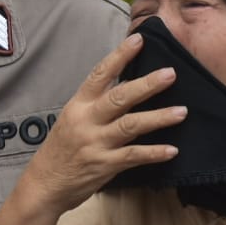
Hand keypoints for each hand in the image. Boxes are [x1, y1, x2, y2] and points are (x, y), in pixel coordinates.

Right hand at [18, 32, 182, 216]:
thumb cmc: (61, 150)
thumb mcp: (72, 120)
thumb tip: (127, 86)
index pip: (100, 74)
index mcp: (78, 105)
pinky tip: (172, 150)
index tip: (139, 39)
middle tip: (170, 73)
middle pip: (120, 97)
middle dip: (147, 85)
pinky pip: (133, 156)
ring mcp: (96, 143)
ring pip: (131, 125)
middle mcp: (87, 121)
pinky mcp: (104, 165)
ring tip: (182, 112)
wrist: (44, 185)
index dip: (120, 56)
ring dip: (158, 118)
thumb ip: (96, 104)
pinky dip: (154, 153)